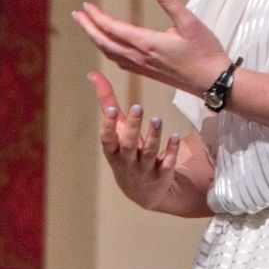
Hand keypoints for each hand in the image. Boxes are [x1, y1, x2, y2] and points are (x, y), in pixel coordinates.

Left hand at [72, 0, 229, 95]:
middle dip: (88, 28)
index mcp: (147, 43)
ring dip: (96, 39)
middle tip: (77, 15)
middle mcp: (140, 57)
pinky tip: (110, 47)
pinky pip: (120, 62)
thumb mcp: (191, 23)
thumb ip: (171, 2)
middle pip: (105, 42)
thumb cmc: (205, 52)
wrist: (213, 82)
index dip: (96, 17)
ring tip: (88, 28)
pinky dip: (108, 51)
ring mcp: (143, 67)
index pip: (112, 28)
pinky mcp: (148, 73)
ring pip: (110, 53)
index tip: (86, 6)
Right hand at [86, 71, 181, 210]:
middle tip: (138, 107)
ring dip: (153, 136)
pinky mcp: (162, 175)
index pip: (108, 140)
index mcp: (114, 152)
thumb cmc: (126, 153)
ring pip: (150, 153)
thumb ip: (106, 103)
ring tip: (157, 119)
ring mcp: (145, 171)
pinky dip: (171, 151)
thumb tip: (94, 74)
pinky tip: (174, 136)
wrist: (144, 194)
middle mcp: (128, 162)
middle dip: (133, 128)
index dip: (108, 126)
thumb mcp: (116, 131)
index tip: (111, 110)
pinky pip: (167, 163)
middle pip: (129, 145)